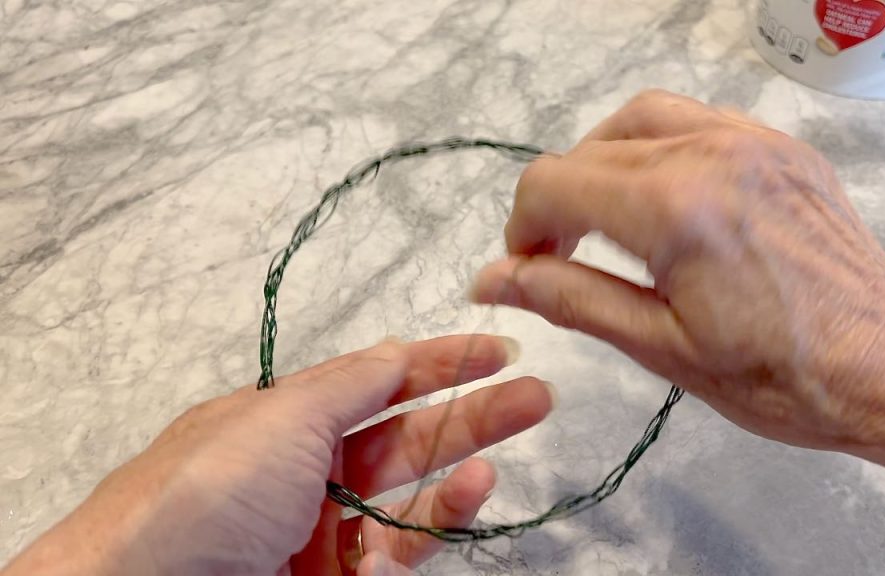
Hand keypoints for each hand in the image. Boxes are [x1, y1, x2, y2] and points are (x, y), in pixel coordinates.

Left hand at [3, 335, 553, 575]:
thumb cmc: (210, 490)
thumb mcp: (280, 417)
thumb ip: (350, 384)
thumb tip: (397, 349)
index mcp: (284, 419)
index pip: (375, 381)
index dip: (436, 363)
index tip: (496, 348)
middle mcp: (305, 471)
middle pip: (403, 435)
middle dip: (470, 412)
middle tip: (537, 393)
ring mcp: (320, 533)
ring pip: (407, 498)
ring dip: (461, 472)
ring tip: (504, 454)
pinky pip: (394, 553)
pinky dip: (427, 530)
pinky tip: (459, 499)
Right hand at [472, 89, 884, 457]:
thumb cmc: (777, 378)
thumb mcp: (660, 346)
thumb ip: (570, 297)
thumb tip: (492, 279)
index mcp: (674, 207)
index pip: (553, 182)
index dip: (522, 228)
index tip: (528, 272)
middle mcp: (710, 152)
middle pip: (589, 149)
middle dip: (556, 202)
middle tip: (559, 260)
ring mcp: (753, 141)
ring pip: (640, 120)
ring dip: (602, 163)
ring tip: (605, 220)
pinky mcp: (783, 147)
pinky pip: (697, 120)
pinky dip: (658, 148)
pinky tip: (665, 198)